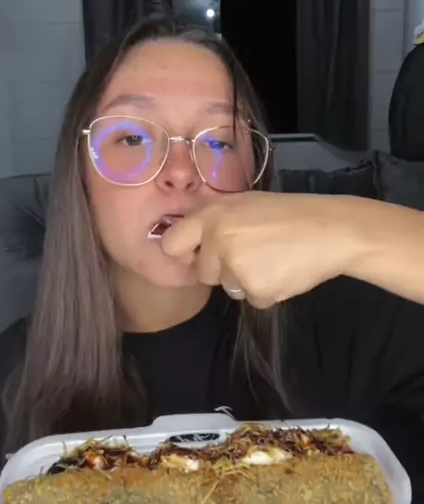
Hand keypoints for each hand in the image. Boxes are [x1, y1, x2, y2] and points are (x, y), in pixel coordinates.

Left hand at [161, 192, 366, 308]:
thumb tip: (192, 241)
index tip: (195, 255)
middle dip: (223, 268)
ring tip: (275, 257)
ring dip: (247, 279)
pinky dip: (268, 290)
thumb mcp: (246, 204)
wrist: (332, 230)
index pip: (171, 244)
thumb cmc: (290, 213)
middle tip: (254, 251)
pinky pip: (252, 299)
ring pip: (229, 287)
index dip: (183, 253)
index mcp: (213, 215)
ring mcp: (236, 268)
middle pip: (203, 272)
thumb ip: (216, 221)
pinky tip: (285, 271)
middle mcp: (218, 241)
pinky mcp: (257, 291)